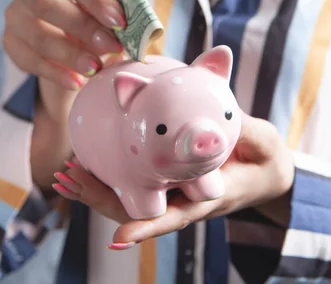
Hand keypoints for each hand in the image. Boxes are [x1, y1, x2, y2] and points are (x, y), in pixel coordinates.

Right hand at [2, 0, 125, 189]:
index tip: (120, 20)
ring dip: (69, 54)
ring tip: (96, 69)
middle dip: (82, 26)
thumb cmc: (91, 21)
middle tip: (111, 47)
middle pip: (45, 2)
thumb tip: (141, 30)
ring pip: (36, 34)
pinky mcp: (10, 43)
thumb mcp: (105, 13)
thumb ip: (116, 15)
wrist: (65, 45)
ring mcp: (15, 16)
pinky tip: (77, 82)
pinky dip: (55, 73)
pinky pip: (29, 60)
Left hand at [52, 112, 294, 247]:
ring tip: (65, 173)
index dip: (146, 229)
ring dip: (94, 190)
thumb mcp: (263, 142)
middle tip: (69, 178)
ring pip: (128, 201)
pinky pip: (133, 184)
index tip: (118, 240)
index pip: (174, 218)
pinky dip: (107, 175)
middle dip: (101, 200)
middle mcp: (184, 203)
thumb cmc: (265, 161)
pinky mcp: (167, 183)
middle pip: (136, 212)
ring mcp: (173, 195)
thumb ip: (244, 124)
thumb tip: (225, 89)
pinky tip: (85, 158)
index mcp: (208, 200)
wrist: (266, 176)